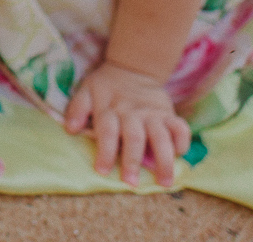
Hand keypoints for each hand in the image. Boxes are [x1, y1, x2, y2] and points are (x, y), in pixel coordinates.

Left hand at [63, 61, 190, 187]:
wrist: (132, 68)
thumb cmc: (106, 87)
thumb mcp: (86, 90)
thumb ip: (77, 109)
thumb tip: (70, 129)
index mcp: (110, 109)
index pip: (107, 131)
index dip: (105, 151)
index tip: (102, 171)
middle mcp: (132, 113)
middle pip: (134, 137)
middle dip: (133, 160)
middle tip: (131, 182)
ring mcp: (152, 114)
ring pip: (161, 136)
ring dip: (164, 160)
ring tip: (164, 182)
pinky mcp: (168, 113)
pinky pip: (180, 128)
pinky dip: (182, 141)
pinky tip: (179, 155)